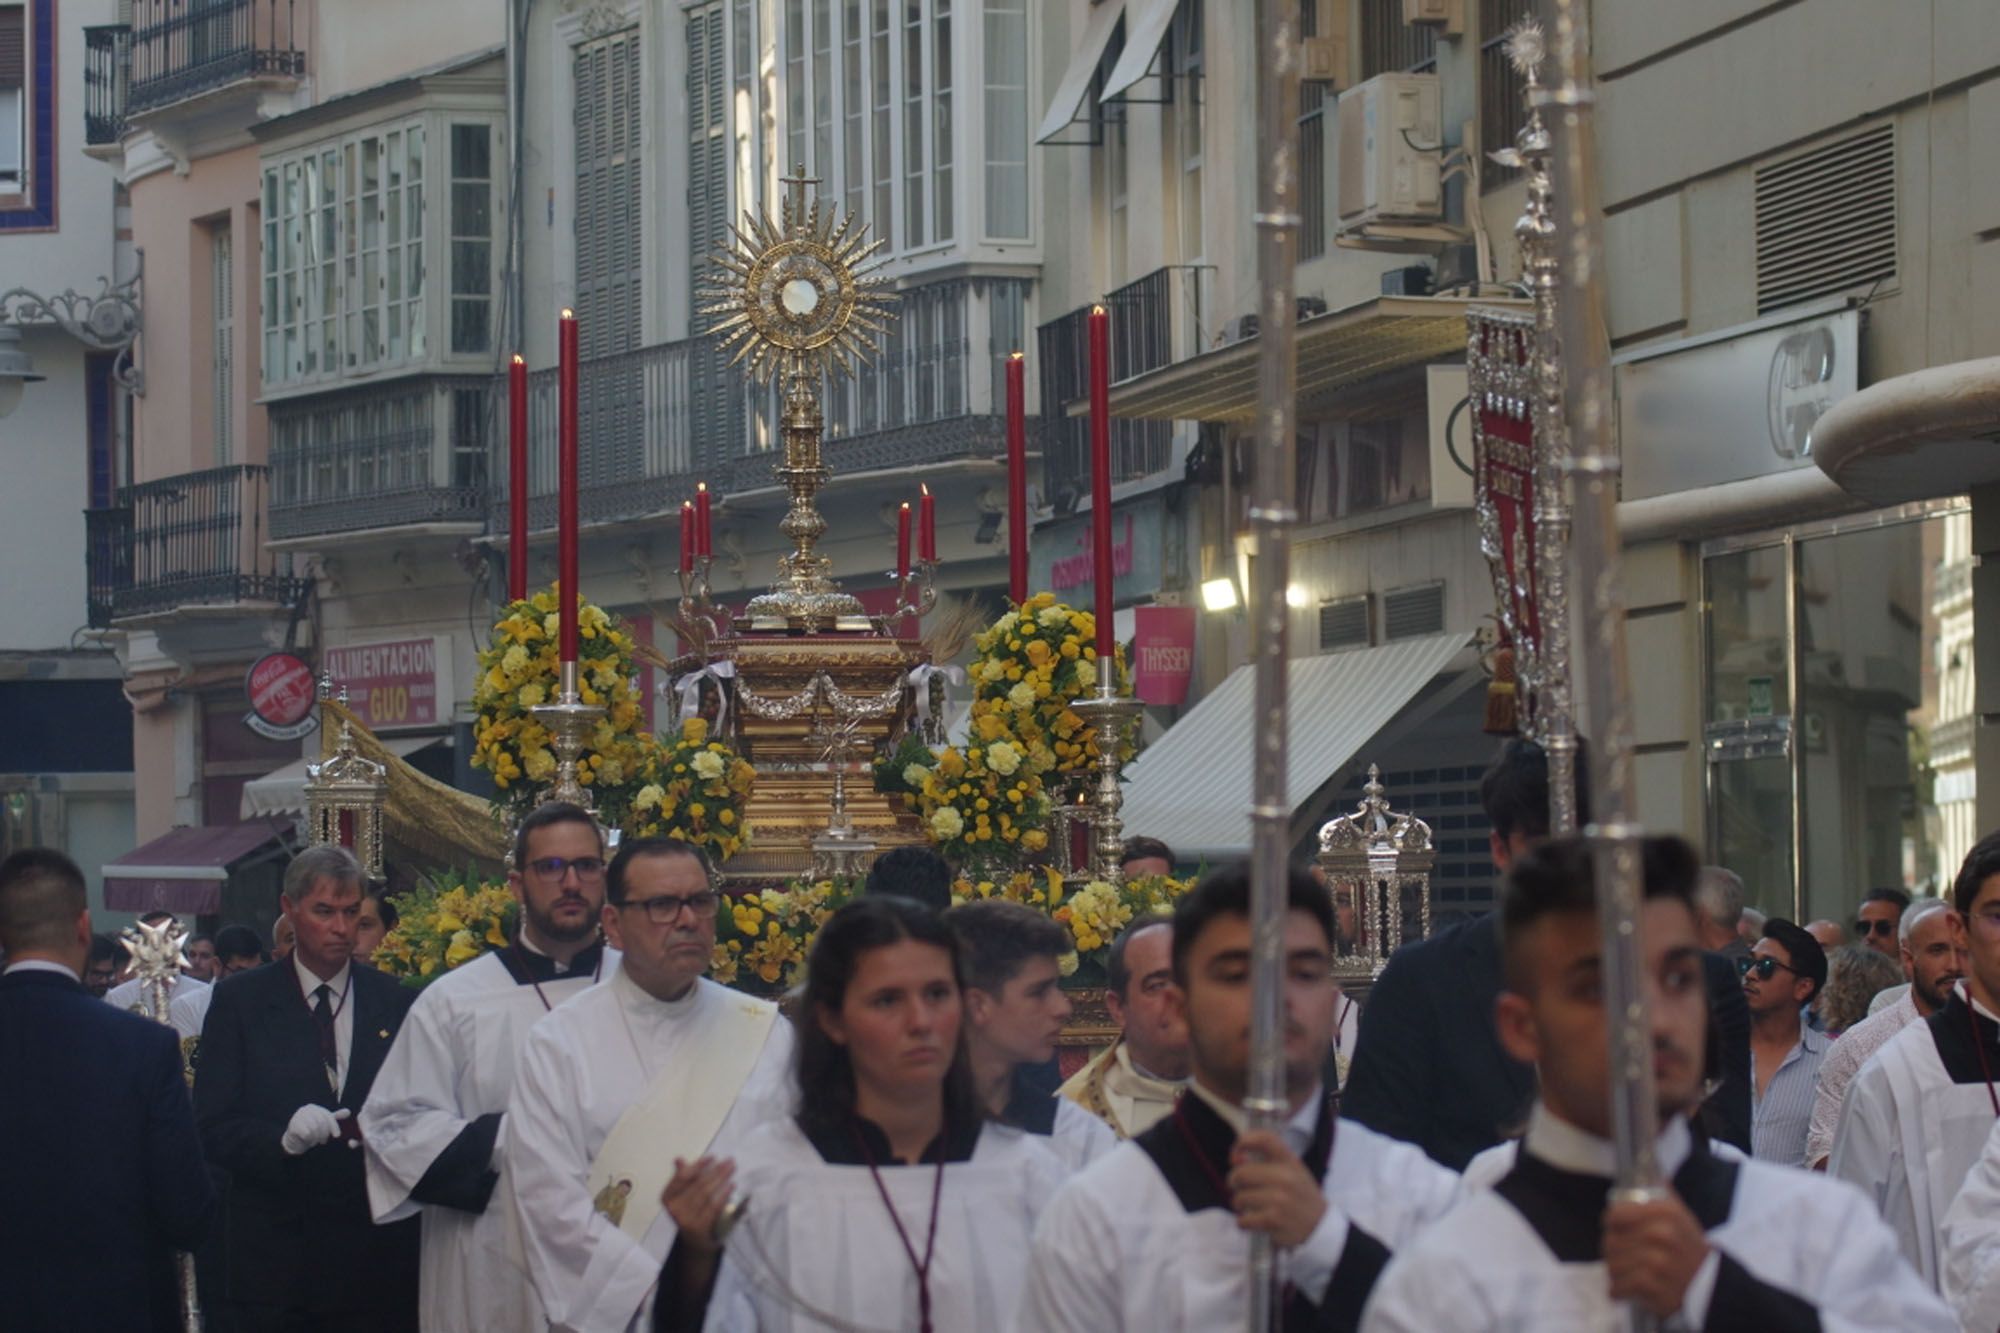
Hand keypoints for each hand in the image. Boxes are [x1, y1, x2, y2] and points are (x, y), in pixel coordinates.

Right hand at [281, 1105, 353, 1155]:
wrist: (293, 1138)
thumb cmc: (310, 1129)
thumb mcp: (323, 1122)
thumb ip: (334, 1117)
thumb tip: (348, 1112)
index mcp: (314, 1108)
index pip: (327, 1116)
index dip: (334, 1126)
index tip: (337, 1136)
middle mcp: (306, 1110)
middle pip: (321, 1122)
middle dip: (324, 1134)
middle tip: (324, 1141)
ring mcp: (298, 1117)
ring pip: (314, 1129)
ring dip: (316, 1138)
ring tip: (315, 1141)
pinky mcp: (293, 1125)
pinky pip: (306, 1134)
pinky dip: (309, 1139)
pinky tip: (308, 1141)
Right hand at [662, 1156, 735, 1253]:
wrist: (693, 1240)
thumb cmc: (689, 1210)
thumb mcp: (682, 1195)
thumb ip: (681, 1177)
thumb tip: (679, 1159)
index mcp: (667, 1197)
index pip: (682, 1177)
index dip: (697, 1166)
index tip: (712, 1157)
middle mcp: (674, 1208)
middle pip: (697, 1184)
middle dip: (715, 1170)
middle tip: (729, 1161)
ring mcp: (686, 1219)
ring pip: (706, 1194)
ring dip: (721, 1179)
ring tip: (732, 1169)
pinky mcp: (699, 1227)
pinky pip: (713, 1207)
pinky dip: (723, 1195)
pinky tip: (731, 1185)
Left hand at [1228, 1130, 1326, 1247]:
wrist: (1320, 1226)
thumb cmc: (1298, 1195)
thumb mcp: (1290, 1171)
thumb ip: (1264, 1161)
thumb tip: (1235, 1160)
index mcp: (1290, 1161)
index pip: (1265, 1139)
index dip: (1243, 1142)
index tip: (1235, 1157)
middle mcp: (1286, 1177)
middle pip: (1241, 1173)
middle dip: (1234, 1183)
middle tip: (1241, 1189)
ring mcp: (1281, 1199)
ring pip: (1240, 1198)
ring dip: (1239, 1204)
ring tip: (1250, 1207)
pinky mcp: (1275, 1220)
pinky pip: (1243, 1220)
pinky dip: (1243, 1222)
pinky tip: (1254, 1221)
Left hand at [1602, 1193, 1710, 1317]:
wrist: (1710, 1285)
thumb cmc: (1689, 1248)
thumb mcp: (1682, 1216)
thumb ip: (1664, 1195)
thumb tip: (1650, 1170)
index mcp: (1665, 1212)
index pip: (1617, 1214)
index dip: (1611, 1222)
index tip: (1613, 1227)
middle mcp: (1660, 1234)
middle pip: (1611, 1241)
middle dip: (1612, 1250)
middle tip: (1620, 1255)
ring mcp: (1656, 1262)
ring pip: (1612, 1264)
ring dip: (1614, 1272)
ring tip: (1624, 1273)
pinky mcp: (1653, 1286)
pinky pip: (1619, 1286)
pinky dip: (1618, 1290)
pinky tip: (1623, 1290)